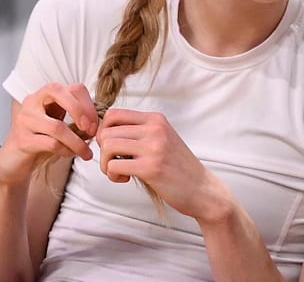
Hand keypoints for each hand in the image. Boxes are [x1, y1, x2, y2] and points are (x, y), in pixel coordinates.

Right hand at [0, 82, 97, 186]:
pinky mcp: (22, 140)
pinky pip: (51, 143)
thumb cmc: (41, 139)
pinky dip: (66, 150)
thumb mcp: (60, 122)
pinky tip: (71, 154)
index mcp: (45, 94)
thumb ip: (77, 116)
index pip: (73, 87)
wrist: (13, 161)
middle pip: (59, 93)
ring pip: (57, 126)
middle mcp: (32, 102)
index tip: (95, 124)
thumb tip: (101, 120)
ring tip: (86, 153)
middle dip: (81, 112)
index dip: (88, 104)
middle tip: (92, 131)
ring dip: (77, 142)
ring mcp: (24, 120)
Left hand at [96, 109, 228, 220]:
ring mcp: (154, 148)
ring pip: (108, 146)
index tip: (112, 146)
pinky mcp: (150, 168)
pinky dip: (112, 175)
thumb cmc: (177, 166)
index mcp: (156, 120)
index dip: (104, 131)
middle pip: (107, 131)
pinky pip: (113, 166)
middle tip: (114, 162)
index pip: (114, 114)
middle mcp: (155, 129)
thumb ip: (139, 132)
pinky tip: (125, 179)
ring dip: (105, 163)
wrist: (201, 188)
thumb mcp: (162, 139)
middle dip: (103, 150)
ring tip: (118, 172)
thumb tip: (103, 133)